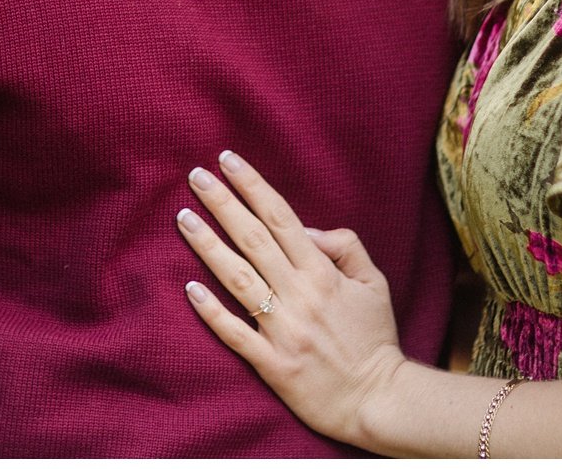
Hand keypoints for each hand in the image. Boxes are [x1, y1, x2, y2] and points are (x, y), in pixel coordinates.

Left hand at [177, 151, 412, 446]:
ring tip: (182, 219)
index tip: (227, 160)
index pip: (281, 218)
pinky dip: (211, 311)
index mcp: (323, 274)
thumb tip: (307, 230)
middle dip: (223, 204)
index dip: (253, 186)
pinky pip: (235, 334)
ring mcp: (283, 331)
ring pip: (238, 280)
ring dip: (208, 247)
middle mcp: (300, 296)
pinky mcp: (272, 365)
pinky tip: (189, 288)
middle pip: (253, 240)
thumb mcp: (374, 284)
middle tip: (195, 176)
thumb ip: (345, 247)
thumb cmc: (375, 339)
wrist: (378, 401)